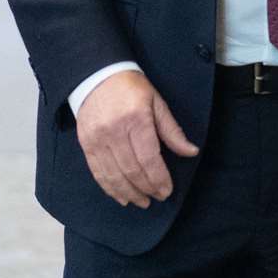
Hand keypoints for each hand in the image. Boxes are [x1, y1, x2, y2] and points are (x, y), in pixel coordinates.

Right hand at [76, 70, 199, 207]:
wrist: (97, 75)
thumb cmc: (132, 88)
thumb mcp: (157, 103)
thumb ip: (172, 131)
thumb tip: (191, 152)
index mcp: (136, 119)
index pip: (148, 158)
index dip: (159, 178)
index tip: (167, 190)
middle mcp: (114, 131)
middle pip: (132, 170)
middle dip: (147, 188)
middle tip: (157, 197)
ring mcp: (97, 139)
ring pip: (114, 175)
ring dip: (129, 193)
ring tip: (142, 202)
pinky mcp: (85, 144)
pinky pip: (98, 172)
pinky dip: (110, 188)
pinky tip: (121, 197)